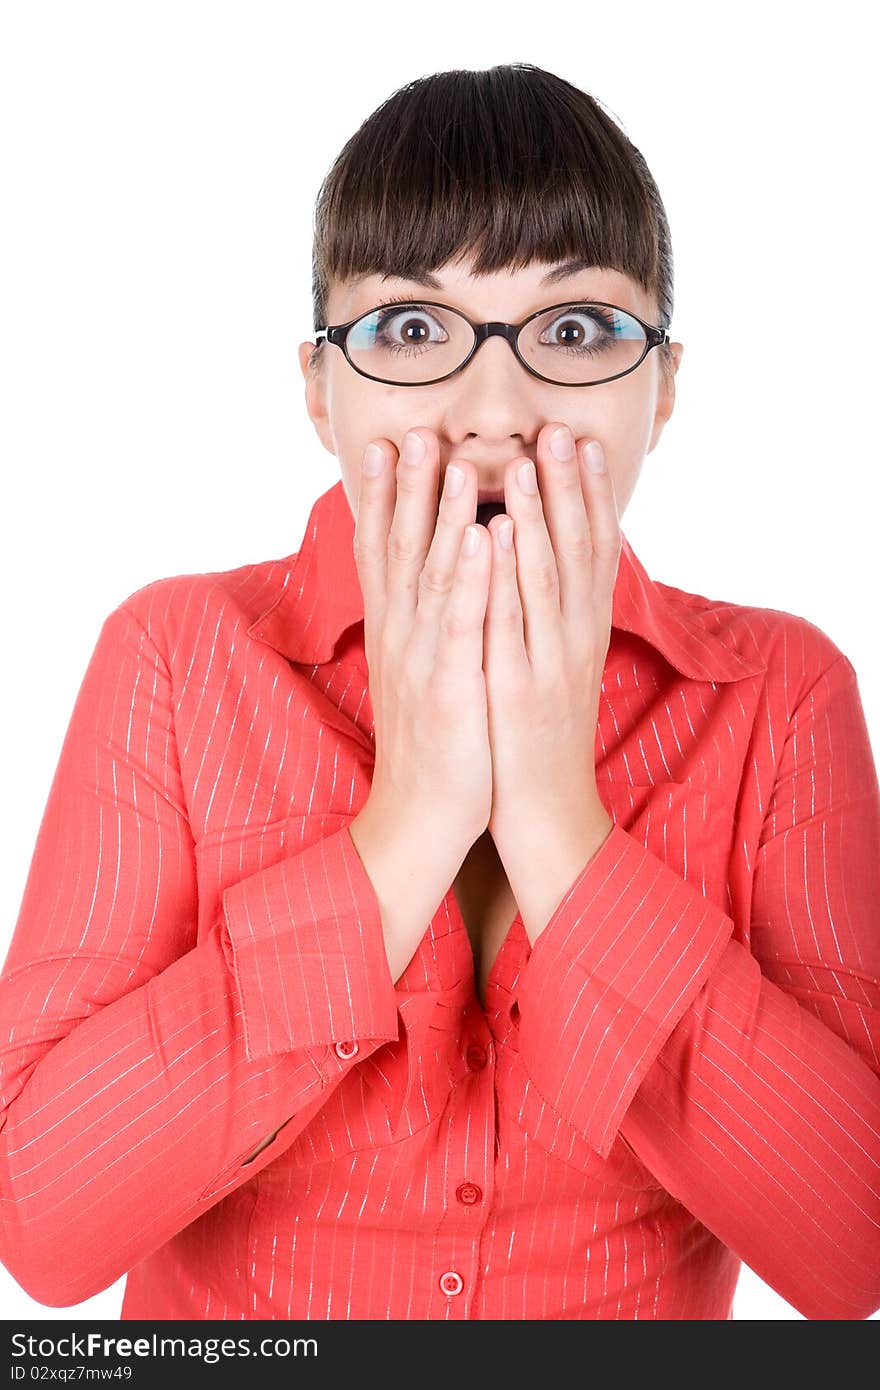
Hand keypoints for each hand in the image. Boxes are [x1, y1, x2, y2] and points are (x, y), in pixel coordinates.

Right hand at [352, 429, 492, 856]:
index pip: (380, 549)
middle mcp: (400, 633)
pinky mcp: (451, 686)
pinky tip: (483, 535)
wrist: (420, 814)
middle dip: (406, 484)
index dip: (379, 496)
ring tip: (450, 459)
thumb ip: (418, 619)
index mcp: (394, 627)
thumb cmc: (431, 738)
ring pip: (431, 572)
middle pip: (399, 546)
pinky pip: (461, 622)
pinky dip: (470, 576)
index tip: (382, 443)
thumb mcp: (417, 669)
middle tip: (412, 426)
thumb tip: (423, 575)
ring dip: (440, 513)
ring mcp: (423, 657)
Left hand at [482, 422, 618, 873]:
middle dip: (567, 486)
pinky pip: (510, 625)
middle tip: (559, 428)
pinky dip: (503, 579)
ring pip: (544, 579)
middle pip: (575, 550)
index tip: (581, 439)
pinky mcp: (518, 691)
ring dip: (537, 518)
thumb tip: (548, 562)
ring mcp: (548, 663)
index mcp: (582, 629)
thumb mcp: (556, 664)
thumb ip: (554, 613)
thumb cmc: (540, 733)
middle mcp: (574, 638)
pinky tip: (491, 540)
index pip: (592, 548)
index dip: (590, 493)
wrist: (546, 812)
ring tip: (524, 463)